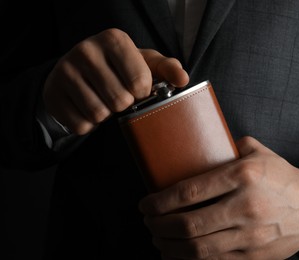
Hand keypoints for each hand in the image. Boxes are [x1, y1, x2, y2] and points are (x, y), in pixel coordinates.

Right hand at [43, 28, 188, 134]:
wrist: (76, 73)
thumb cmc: (118, 68)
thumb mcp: (144, 63)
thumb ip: (166, 69)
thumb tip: (183, 79)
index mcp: (114, 39)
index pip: (140, 82)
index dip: (143, 93)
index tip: (137, 89)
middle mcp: (86, 50)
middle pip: (120, 101)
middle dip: (124, 105)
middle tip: (118, 96)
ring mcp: (65, 71)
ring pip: (99, 114)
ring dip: (106, 116)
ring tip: (103, 102)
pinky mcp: (53, 93)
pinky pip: (81, 125)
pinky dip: (89, 124)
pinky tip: (87, 108)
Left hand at [139, 136, 298, 259]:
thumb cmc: (281, 176)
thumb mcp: (257, 152)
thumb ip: (227, 148)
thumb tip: (196, 148)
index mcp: (243, 175)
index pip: (190, 192)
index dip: (160, 202)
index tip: (145, 204)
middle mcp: (246, 206)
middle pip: (189, 225)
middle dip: (159, 226)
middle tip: (148, 222)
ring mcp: (251, 236)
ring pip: (198, 249)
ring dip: (169, 247)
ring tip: (157, 239)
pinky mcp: (255, 257)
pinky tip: (177, 255)